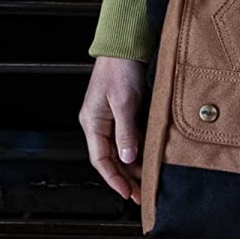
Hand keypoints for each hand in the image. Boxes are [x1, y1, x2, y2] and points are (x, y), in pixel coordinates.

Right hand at [79, 55, 148, 203]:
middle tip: (142, 195)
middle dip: (126, 178)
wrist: (125, 44)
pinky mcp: (121, 112)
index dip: (114, 179)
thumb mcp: (124, 102)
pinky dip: (136, 151)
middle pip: (111, 158)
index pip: (101, 160)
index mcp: (92, 122)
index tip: (128, 193)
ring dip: (132, 166)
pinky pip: (126, 138)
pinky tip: (147, 159)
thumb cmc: (120, 68)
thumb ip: (126, 132)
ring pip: (119, 150)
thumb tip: (128, 158)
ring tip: (147, 182)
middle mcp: (98, 122)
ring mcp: (109, 117)